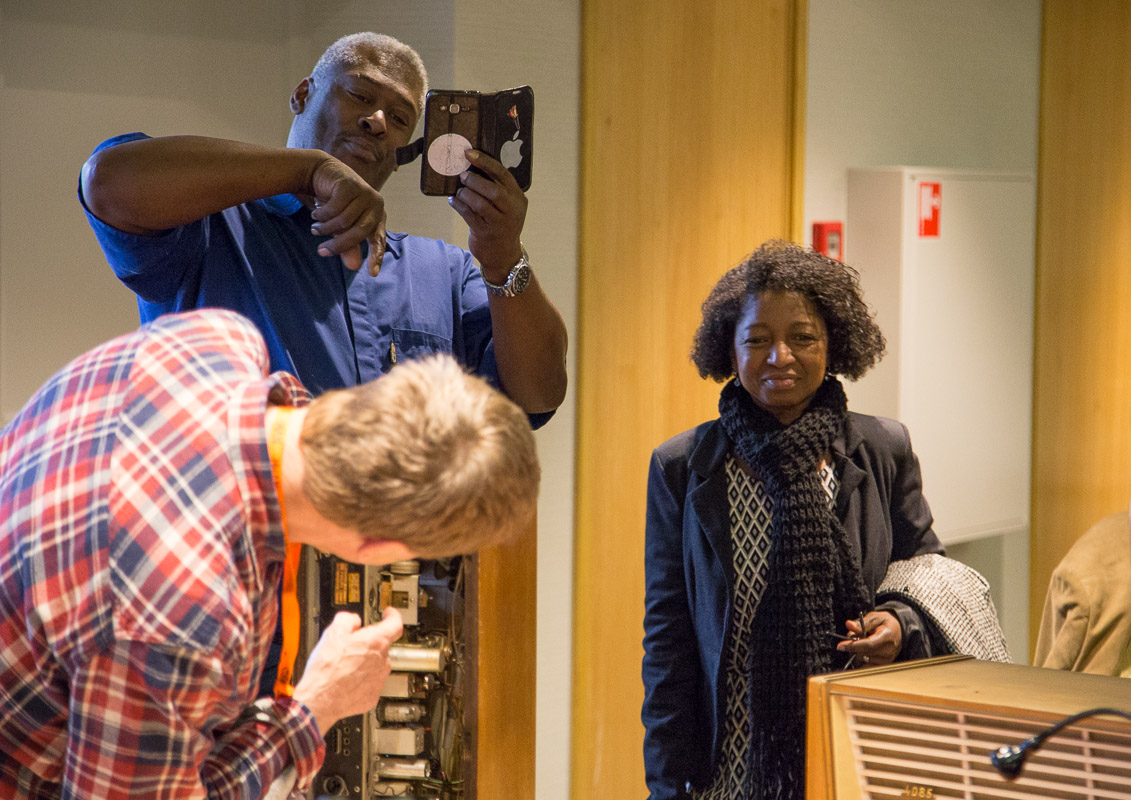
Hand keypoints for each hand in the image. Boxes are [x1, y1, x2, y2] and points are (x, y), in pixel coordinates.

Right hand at [292, 608, 402, 732]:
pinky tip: (345, 680)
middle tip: (352, 644)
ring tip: (345, 665)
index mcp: (376, 642)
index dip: (392, 616)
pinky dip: (361, 680)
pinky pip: (370, 683)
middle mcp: (382, 661)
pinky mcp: (372, 696)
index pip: (395, 624)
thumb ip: (347, 619)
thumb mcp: (332, 633)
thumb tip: (353, 620)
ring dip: (365, 662)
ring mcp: (378, 680)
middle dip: (369, 643)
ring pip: (376, 665)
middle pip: (382, 646)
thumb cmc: (326, 669)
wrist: (319, 700)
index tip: (389, 614)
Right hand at [308, 157, 387, 275]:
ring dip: (325, 228)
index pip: (379, 239)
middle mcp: (375, 204)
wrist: (321, 172)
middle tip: (321, 251)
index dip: (376, 256)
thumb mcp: (341, 226)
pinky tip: (316, 213)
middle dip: (338, 245)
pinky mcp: (350, 185)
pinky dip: (322, 215)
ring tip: (315, 228)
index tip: (372, 273)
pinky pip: (334, 208)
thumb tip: (353, 267)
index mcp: (377, 216)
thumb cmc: (334, 201)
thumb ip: (348, 245)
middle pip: (359, 232)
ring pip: (344, 221)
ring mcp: (364, 193)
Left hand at [448, 150, 527, 278]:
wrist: (503, 255)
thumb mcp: (507, 206)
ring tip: (459, 191)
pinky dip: (459, 205)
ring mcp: (500, 224)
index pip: (503, 175)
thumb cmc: (501, 224)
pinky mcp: (485, 234)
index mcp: (518, 198)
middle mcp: (512, 211)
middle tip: (462, 176)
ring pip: (480, 204)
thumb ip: (497, 189)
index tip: (469, 154)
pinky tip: (454, 201)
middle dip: (474, 180)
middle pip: (493, 191)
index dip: (485, 162)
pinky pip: (469, 216)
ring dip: (466, 194)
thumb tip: (471, 167)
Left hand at [836, 610, 901, 666]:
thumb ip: (861, 623)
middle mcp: (888, 650)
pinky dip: (861, 658)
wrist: (898, 631)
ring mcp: (887, 660)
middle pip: (863, 653)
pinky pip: (866, 666)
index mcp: (887, 636)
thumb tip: (849, 625)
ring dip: (857, 652)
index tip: (840, 646)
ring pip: (863, 660)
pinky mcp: (884, 665)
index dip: (853, 646)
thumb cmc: (885, 623)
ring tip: (862, 642)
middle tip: (854, 636)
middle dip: (853, 646)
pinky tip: (863, 651)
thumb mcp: (874, 617)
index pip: (868, 645)